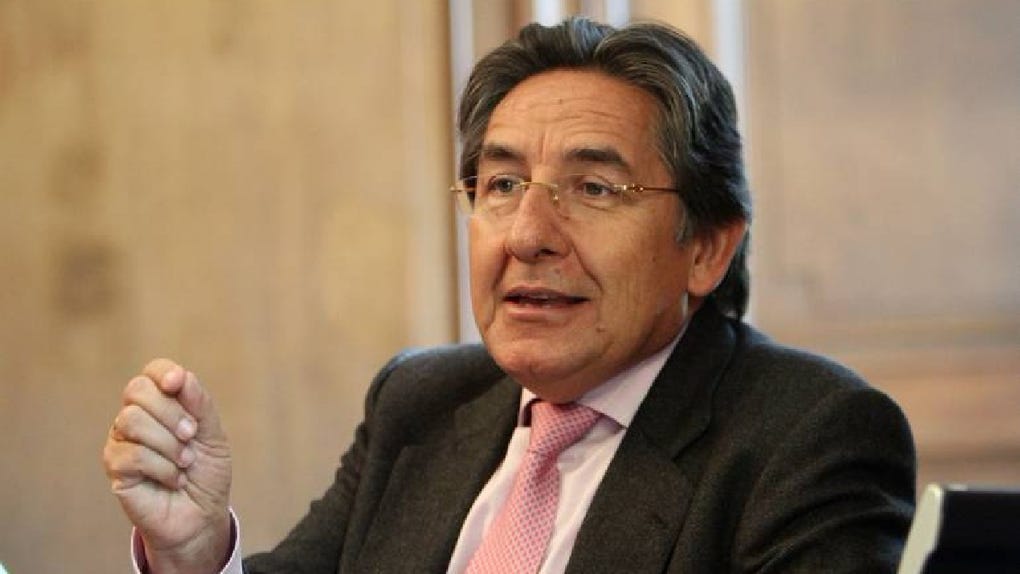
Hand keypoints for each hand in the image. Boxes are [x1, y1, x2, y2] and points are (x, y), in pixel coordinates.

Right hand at [102, 359, 232, 572]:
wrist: (202, 514)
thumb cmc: (206, 473)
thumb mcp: (213, 435)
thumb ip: (199, 404)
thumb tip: (181, 377)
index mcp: (161, 405)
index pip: (151, 373)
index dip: (163, 372)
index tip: (177, 384)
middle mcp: (136, 418)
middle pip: (137, 391)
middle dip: (172, 412)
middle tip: (190, 436)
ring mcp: (122, 442)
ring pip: (132, 420)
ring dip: (169, 443)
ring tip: (185, 462)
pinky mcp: (116, 469)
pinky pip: (132, 454)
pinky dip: (162, 467)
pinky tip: (173, 478)